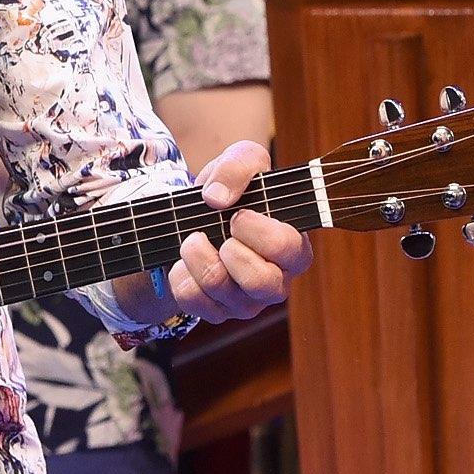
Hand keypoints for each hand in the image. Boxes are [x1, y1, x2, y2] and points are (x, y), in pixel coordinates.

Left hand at [164, 140, 316, 323]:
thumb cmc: (234, 191)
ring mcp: (246, 301)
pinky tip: (185, 261)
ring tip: (193, 239)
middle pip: (261, 282)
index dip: (258, 230)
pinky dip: (180, 274)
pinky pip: (193, 300)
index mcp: (293, 249)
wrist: (196, 215)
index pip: (287, 249)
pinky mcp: (215, 311)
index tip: (238, 214)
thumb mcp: (241, 161)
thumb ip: (239, 166)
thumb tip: (217, 198)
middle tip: (221, 233)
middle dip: (231, 251)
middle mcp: (275, 281)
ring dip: (197, 255)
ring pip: (221, 289)